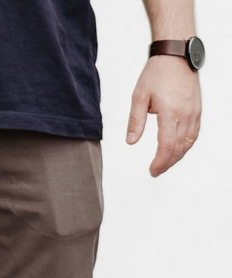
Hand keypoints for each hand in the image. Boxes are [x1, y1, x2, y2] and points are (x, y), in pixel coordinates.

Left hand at [126, 55, 200, 176]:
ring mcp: (194, 111)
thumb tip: (131, 141)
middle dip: (168, 162)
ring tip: (165, 163)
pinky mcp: (197, 108)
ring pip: (189, 141)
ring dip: (178, 155)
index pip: (167, 145)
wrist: (176, 55)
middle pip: (180, 147)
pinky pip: (195, 132)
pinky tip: (179, 149)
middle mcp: (186, 113)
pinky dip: (187, 144)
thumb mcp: (139, 97)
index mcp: (170, 112)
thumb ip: (136, 121)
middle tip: (156, 170)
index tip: (152, 170)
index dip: (160, 161)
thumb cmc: (157, 73)